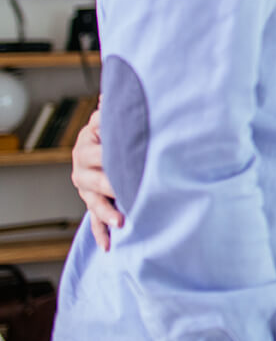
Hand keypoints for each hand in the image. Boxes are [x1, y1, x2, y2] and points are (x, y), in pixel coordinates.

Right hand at [70, 104, 124, 250]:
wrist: (100, 149)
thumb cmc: (112, 132)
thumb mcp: (109, 120)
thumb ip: (111, 112)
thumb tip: (109, 95)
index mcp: (88, 142)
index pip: (98, 145)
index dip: (111, 151)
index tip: (128, 154)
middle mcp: (82, 166)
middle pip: (96, 176)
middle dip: (112, 183)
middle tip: (128, 189)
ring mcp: (86, 186)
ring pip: (95, 201)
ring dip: (107, 212)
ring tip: (121, 221)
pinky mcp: (91, 202)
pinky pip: (95, 220)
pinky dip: (102, 233)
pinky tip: (110, 245)